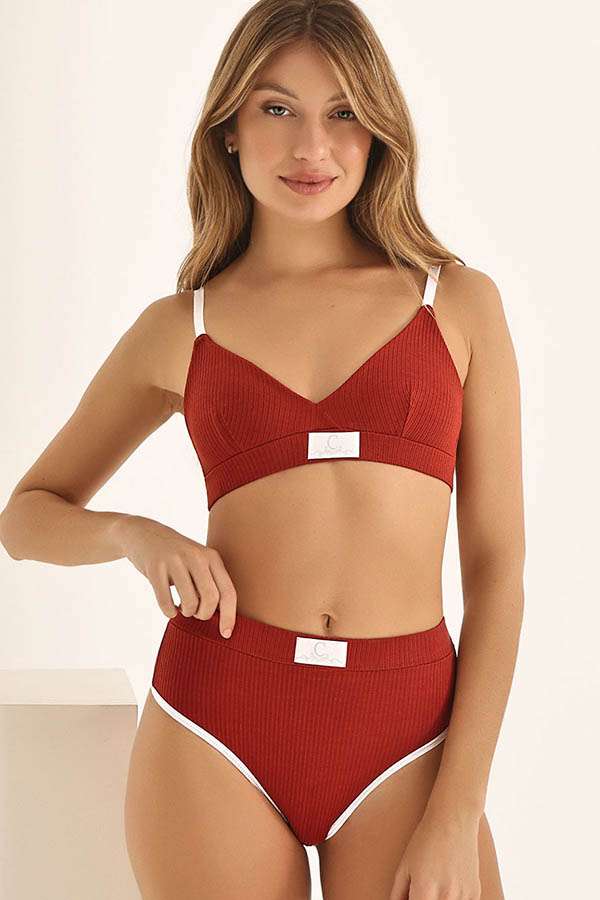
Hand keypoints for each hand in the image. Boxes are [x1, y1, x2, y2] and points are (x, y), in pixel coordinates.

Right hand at [116, 514, 236, 636]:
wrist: (143, 534)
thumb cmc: (176, 556)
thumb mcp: (198, 561)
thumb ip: (210, 582)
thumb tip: (222, 617)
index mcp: (211, 557)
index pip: (228, 591)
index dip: (230, 616)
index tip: (226, 634)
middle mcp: (196, 557)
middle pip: (211, 599)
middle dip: (204, 615)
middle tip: (196, 613)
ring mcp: (175, 561)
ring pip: (189, 603)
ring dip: (186, 612)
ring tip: (182, 607)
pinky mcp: (155, 568)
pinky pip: (166, 602)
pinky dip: (169, 612)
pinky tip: (169, 607)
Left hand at [389, 806, 480, 899]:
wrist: (453, 820)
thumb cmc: (425, 841)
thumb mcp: (404, 866)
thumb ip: (398, 895)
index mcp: (425, 891)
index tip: (413, 896)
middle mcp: (446, 896)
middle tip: (422, 891)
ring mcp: (463, 896)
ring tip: (435, 885)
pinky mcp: (475, 893)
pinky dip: (453, 899)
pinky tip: (449, 887)